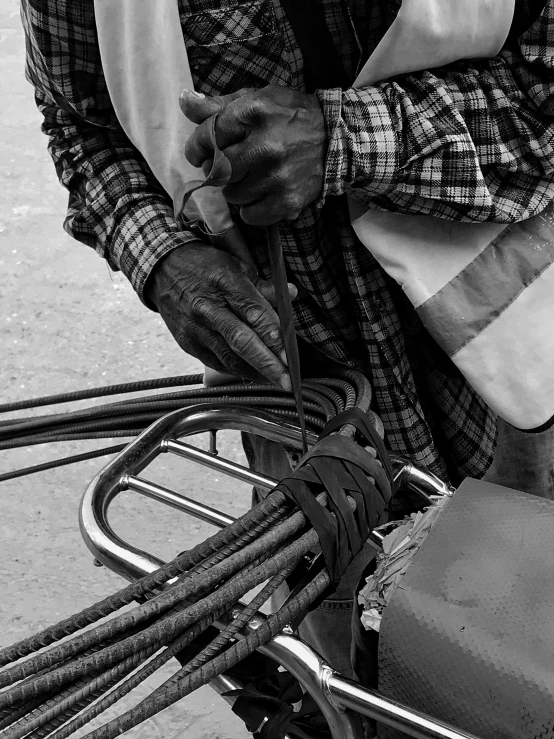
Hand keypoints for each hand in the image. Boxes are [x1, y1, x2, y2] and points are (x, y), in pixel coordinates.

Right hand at [145, 239, 294, 387]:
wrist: (162, 271)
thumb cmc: (204, 267)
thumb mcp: (236, 266)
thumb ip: (264, 286)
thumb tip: (292, 294)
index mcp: (224, 283)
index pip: (253, 313)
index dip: (273, 336)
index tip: (290, 355)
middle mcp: (207, 308)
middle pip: (241, 341)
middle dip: (267, 364)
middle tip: (287, 381)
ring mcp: (195, 329)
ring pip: (228, 358)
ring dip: (255, 373)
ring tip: (276, 381)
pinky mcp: (187, 343)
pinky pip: (216, 362)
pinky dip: (237, 371)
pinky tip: (255, 375)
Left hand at [181, 85, 326, 226]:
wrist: (341, 140)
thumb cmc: (293, 118)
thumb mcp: (259, 100)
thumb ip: (219, 105)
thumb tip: (184, 101)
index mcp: (255, 112)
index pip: (208, 135)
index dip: (198, 148)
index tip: (200, 153)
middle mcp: (266, 144)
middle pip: (217, 169)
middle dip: (218, 170)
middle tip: (229, 166)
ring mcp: (277, 176)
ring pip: (232, 195)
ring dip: (236, 189)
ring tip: (252, 177)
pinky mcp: (287, 201)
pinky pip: (250, 216)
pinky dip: (251, 209)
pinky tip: (262, 194)